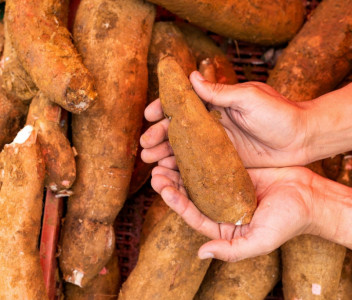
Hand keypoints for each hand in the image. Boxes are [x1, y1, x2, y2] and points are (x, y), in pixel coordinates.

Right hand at [140, 71, 309, 167]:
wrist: (302, 138)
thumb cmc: (279, 112)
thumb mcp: (249, 97)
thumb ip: (219, 92)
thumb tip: (191, 76)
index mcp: (216, 103)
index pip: (183, 105)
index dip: (164, 109)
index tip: (149, 115)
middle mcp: (213, 123)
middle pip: (179, 129)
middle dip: (158, 136)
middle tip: (144, 146)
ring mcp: (217, 143)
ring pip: (184, 149)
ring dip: (166, 153)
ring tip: (149, 161)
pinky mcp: (224, 161)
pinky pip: (199, 165)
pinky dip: (183, 169)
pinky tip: (169, 173)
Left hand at [151, 165, 315, 261]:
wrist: (310, 197)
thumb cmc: (288, 222)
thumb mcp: (260, 241)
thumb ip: (232, 251)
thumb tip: (201, 254)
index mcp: (223, 226)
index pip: (193, 214)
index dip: (176, 203)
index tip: (163, 189)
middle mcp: (220, 207)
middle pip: (190, 196)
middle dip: (171, 184)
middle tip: (156, 172)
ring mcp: (226, 188)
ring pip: (197, 179)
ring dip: (179, 170)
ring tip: (163, 159)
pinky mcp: (233, 171)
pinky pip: (212, 164)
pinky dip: (198, 158)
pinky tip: (186, 148)